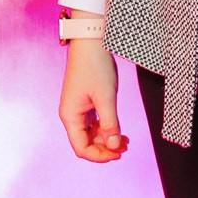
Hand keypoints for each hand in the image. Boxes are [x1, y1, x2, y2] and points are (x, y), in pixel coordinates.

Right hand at [58, 30, 128, 161]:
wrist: (91, 42)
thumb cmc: (95, 66)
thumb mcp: (105, 97)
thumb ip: (110, 123)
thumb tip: (115, 146)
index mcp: (70, 116)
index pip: (81, 148)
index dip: (99, 156)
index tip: (118, 153)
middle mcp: (72, 115)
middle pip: (86, 143)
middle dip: (106, 148)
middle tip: (126, 147)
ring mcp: (79, 109)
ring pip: (92, 134)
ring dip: (108, 140)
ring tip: (126, 141)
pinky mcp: (86, 102)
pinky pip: (95, 123)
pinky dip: (106, 129)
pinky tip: (119, 130)